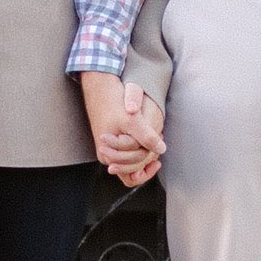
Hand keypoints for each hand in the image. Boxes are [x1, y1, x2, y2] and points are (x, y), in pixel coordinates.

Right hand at [81, 69, 164, 187]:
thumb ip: (146, 137)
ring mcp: (109, 147)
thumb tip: (161, 149)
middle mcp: (107, 154)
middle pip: (132, 170)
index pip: (131, 175)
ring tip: (154, 139)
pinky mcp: (112, 139)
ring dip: (144, 153)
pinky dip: (139, 146)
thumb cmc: (112, 101)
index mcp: (108, 154)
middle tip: (157, 145)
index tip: (158, 159)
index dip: (147, 167)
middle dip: (146, 159)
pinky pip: (128, 151)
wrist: (99, 85)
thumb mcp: (132, 120)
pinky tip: (148, 135)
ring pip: (131, 160)